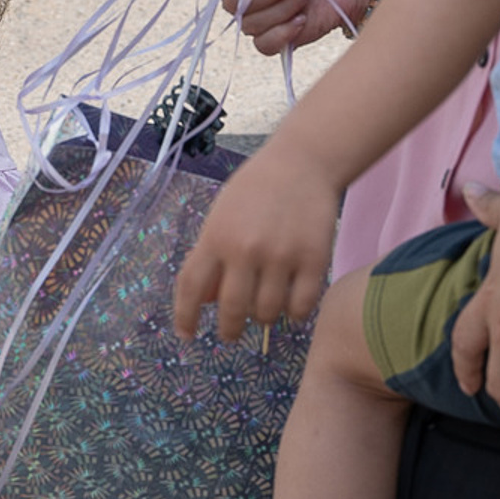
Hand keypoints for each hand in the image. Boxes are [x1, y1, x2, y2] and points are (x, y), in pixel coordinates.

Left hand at [171, 144, 339, 343]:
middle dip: (228, 330)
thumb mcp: (221, 217)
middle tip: (230, 334)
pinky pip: (301, 306)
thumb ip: (210, 257)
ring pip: (267, 313)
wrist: (302, 163)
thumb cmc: (255, 191)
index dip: (185, 317)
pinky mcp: (314, 259)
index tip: (187, 335)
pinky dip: (294, 314)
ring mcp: (281, 255)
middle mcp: (246, 249)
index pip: (191, 288)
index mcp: (215, 237)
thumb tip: (204, 303)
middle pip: (232, 310)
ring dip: (263, 318)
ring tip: (264, 310)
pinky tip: (291, 307)